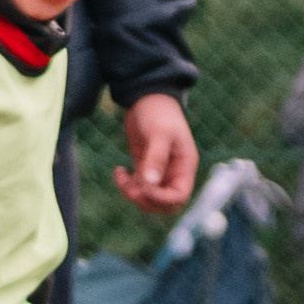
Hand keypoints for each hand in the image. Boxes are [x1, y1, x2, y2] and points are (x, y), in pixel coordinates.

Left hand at [113, 93, 198, 214]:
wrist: (147, 98)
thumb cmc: (158, 112)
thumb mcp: (159, 133)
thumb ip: (155, 158)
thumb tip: (149, 184)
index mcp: (185, 167)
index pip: (179, 196)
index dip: (161, 198)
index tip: (144, 186)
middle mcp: (174, 173)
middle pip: (165, 205)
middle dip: (147, 202)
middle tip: (131, 189)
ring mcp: (159, 172)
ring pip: (149, 199)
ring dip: (133, 194)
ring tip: (122, 177)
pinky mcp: (144, 168)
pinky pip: (137, 187)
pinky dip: (126, 185)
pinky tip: (119, 171)